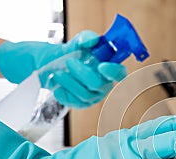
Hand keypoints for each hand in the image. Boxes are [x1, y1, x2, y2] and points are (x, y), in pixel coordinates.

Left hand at [0, 30, 125, 107]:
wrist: (55, 64)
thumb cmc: (74, 53)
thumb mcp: (79, 41)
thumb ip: (87, 37)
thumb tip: (92, 40)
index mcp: (109, 69)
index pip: (120, 73)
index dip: (114, 71)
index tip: (101, 65)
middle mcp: (105, 84)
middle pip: (98, 84)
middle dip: (82, 73)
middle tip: (69, 61)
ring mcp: (94, 96)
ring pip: (85, 94)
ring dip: (69, 82)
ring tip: (57, 73)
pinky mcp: (81, 104)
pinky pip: (74, 102)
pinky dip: (64, 93)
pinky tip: (57, 86)